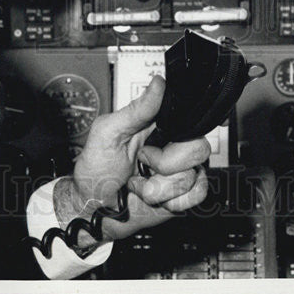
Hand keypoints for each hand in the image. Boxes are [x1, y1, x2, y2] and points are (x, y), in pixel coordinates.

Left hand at [55, 75, 209, 243]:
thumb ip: (135, 110)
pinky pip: (198, 195)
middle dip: (166, 164)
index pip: (188, 118)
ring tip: (140, 184)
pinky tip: (157, 198)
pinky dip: (174, 201)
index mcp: (157, 126)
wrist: (95, 209)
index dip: (184, 129)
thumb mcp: (108, 132)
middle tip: (142, 163)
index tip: (162, 139)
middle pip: (198, 148)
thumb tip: (158, 83)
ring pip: (194, 175)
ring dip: (160, 188)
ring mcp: (179, 171)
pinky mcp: (183, 194)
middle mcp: (172, 146)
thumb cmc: (96, 170)